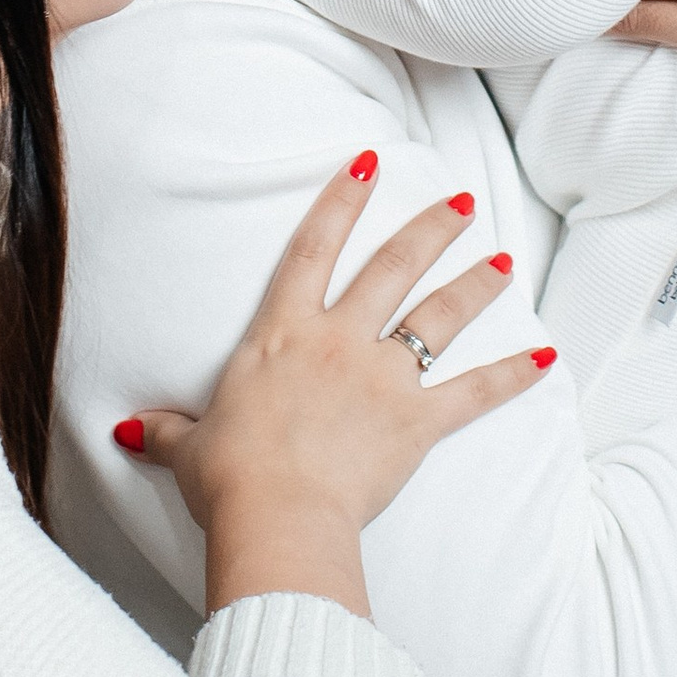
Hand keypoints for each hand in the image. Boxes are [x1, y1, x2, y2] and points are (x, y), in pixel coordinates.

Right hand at [115, 159, 553, 620]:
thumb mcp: (189, 446)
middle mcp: (339, 340)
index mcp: (282, 333)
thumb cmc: (228, 478)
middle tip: (462, 202)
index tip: (370, 163)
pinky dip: (512, 375)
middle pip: (393, 268)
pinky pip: (474, 394)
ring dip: (475, 285)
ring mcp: (382, 377)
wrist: (276, 514)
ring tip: (503, 260)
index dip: (342, 200)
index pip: (314, 247)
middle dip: (431, 229)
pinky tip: (546, 356)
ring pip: (438, 317)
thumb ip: (169, 430)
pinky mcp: (416, 422)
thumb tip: (130, 430)